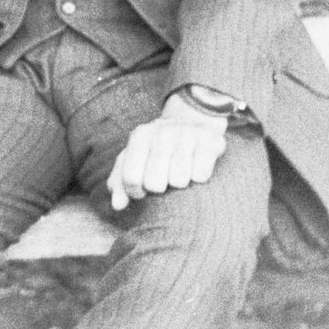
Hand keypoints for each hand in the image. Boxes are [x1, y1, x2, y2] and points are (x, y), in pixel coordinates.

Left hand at [106, 93, 228, 210]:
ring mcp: (187, 134)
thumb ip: (120, 181)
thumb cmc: (156, 150)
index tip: (143, 190)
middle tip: (164, 177)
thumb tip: (117, 205)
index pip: (131, 178)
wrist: (191, 124)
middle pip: (154, 184)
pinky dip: (198, 178)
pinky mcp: (210, 140)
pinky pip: (200, 176)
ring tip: (180, 171)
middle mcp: (162, 132)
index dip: (136, 192)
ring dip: (180, 183)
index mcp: (140, 136)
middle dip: (160, 188)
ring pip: (179, 181)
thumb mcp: (134, 159)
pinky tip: (196, 167)